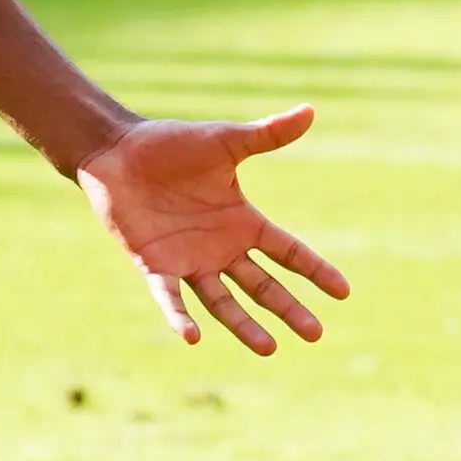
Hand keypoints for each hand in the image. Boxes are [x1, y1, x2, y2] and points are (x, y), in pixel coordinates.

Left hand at [76, 108, 348, 355]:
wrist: (117, 150)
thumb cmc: (171, 145)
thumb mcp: (225, 142)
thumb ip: (267, 135)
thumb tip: (310, 111)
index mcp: (242, 221)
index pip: (287, 251)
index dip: (314, 270)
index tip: (343, 291)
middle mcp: (220, 247)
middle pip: (262, 286)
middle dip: (288, 309)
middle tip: (315, 334)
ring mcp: (188, 259)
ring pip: (222, 301)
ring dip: (244, 325)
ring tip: (269, 349)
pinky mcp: (154, 263)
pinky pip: (169, 295)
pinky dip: (179, 316)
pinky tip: (191, 337)